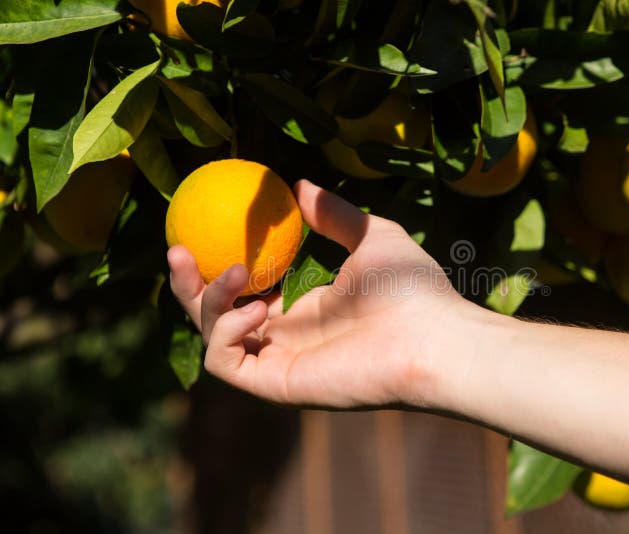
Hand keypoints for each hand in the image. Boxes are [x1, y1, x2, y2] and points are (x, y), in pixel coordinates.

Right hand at [168, 180, 465, 407]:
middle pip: (214, 314)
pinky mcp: (276, 384)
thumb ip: (334, 214)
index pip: (243, 290)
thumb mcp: (371, 235)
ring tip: (238, 271)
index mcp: (301, 307)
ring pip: (212, 336)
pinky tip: (256, 311)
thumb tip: (299, 184)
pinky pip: (225, 362)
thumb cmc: (411, 289)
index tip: (196, 228)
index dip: (214, 263)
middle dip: (187, 283)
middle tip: (178, 247)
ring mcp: (278, 361)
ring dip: (208, 300)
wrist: (434, 336)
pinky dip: (225, 332)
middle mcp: (284, 336)